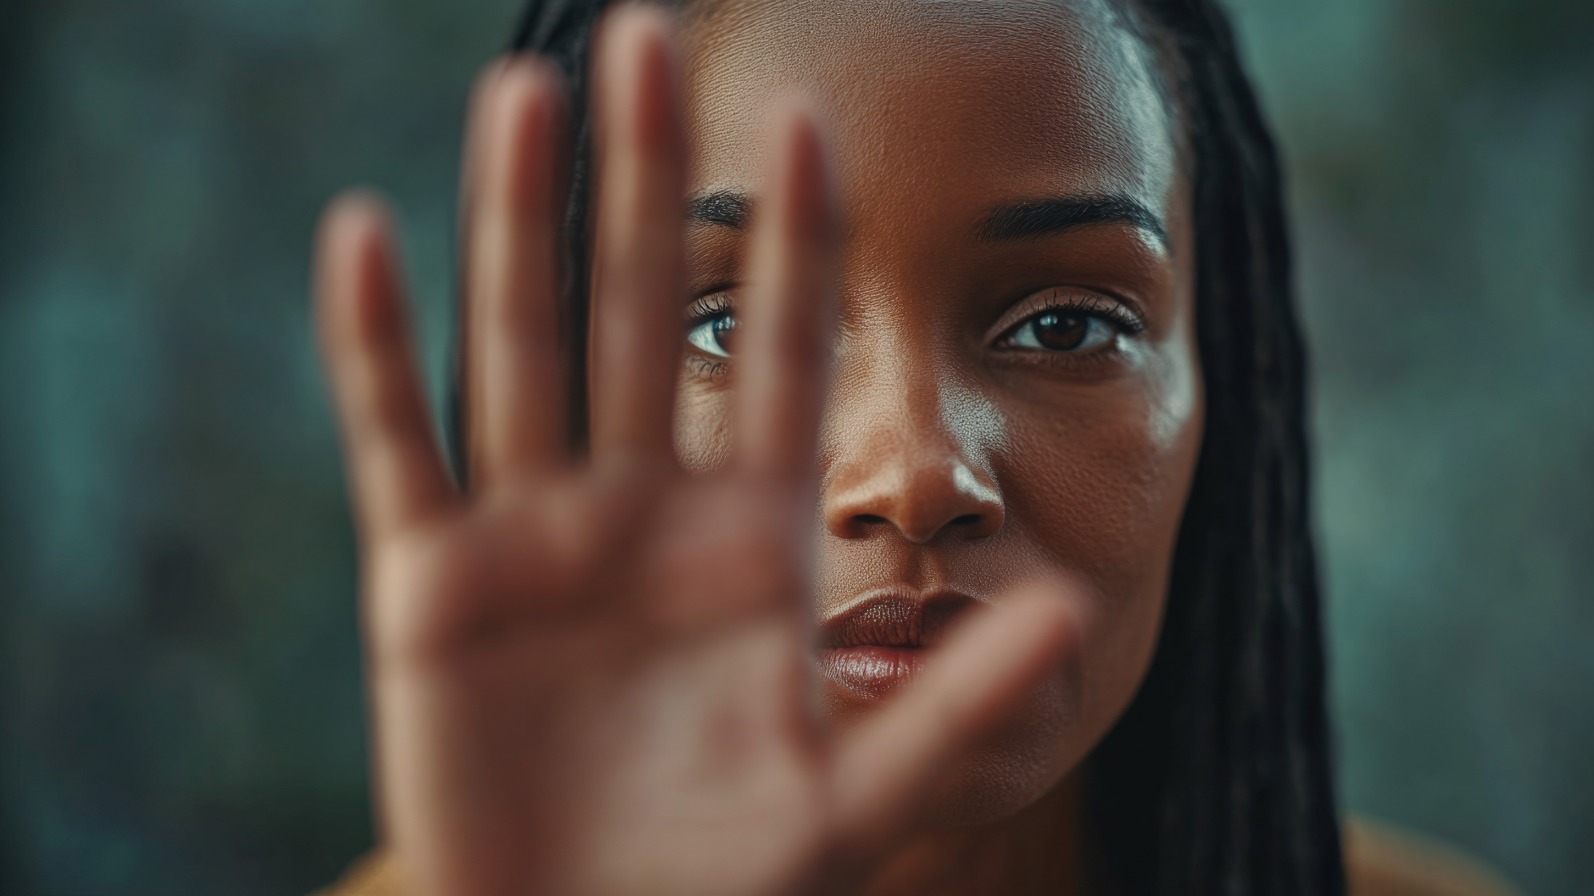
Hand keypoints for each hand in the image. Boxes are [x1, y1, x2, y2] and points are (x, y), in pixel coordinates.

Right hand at [313, 8, 1076, 894]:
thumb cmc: (729, 882)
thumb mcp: (855, 796)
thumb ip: (956, 705)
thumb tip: (1078, 612)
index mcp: (748, 539)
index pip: (776, 354)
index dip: (789, 237)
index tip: (809, 112)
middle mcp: (641, 510)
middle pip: (639, 312)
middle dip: (646, 177)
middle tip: (646, 33)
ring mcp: (532, 536)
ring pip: (523, 347)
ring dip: (517, 220)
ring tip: (522, 90)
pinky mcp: (430, 585)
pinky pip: (399, 444)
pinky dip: (377, 346)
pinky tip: (365, 233)